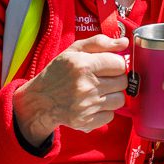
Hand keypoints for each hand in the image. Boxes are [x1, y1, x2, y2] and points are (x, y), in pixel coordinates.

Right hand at [13, 34, 129, 146]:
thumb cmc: (58, 72)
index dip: (116, 64)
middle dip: (116, 79)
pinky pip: (110, 116)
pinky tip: (93, 104)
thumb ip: (100, 42)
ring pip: (120, 100)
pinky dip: (104, 111)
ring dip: (112, 95)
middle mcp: (85, 86)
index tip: (108, 66)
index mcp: (83, 65)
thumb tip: (124, 43)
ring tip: (98, 92)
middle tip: (103, 79)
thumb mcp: (73, 51)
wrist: (39, 100)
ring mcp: (86, 106)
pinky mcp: (85, 121)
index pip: (119, 64)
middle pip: (123, 82)